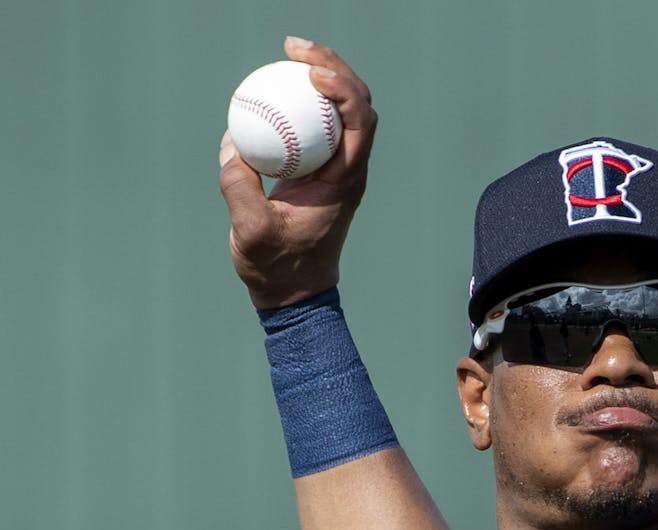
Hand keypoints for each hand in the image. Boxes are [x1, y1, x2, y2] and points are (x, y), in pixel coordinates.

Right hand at [219, 37, 376, 308]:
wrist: (294, 292)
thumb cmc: (278, 267)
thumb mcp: (252, 233)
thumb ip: (240, 190)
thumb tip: (233, 146)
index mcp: (346, 181)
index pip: (360, 123)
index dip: (343, 88)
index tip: (310, 71)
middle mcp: (349, 169)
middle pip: (357, 105)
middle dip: (332, 66)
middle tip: (293, 46)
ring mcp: (336, 168)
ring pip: (341, 111)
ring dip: (320, 77)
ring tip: (288, 53)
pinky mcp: (319, 170)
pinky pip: (313, 126)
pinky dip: (300, 103)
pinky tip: (273, 87)